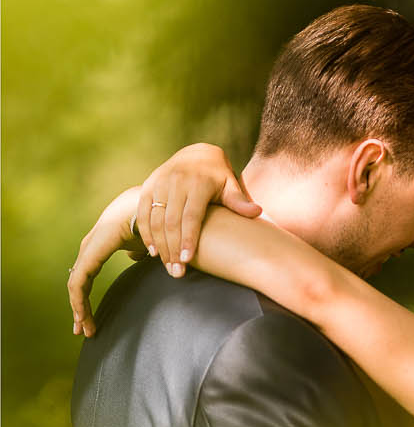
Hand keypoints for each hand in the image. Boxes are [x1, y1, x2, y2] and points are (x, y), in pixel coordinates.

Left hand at [68, 186, 145, 337]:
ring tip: (84, 330)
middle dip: (80, 308)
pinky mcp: (91, 255)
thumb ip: (139, 249)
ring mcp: (89, 249)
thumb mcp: (148, 244)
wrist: (159, 212)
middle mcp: (91, 245)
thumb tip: (135, 256)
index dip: (87, 298)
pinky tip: (83, 316)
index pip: (87, 275)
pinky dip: (79, 301)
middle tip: (83, 331)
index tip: (92, 320)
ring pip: (75, 285)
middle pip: (79, 282)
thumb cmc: (159, 225)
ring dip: (79, 309)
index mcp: (102, 243)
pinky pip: (78, 283)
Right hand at [135, 142, 260, 277]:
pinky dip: (145, 232)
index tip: (187, 260)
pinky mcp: (148, 186)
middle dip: (172, 248)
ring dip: (159, 244)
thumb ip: (239, 200)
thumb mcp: (230, 184)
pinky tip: (152, 251)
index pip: (191, 216)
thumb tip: (257, 212)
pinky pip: (142, 212)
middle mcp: (175, 183)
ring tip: (167, 266)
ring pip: (155, 219)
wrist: (196, 153)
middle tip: (177, 273)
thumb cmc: (219, 176)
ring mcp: (159, 184)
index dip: (188, 238)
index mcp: (197, 184)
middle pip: (171, 221)